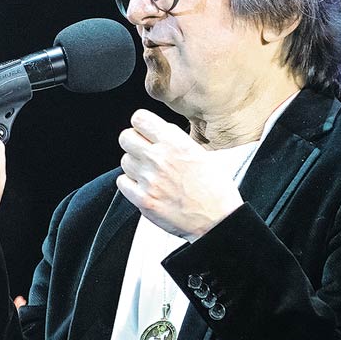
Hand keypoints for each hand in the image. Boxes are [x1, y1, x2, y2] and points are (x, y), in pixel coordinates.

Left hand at [116, 111, 242, 239]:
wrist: (218, 220)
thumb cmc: (215, 189)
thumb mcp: (201, 153)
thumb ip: (176, 140)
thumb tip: (158, 132)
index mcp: (176, 143)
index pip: (139, 118)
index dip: (141, 125)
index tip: (145, 131)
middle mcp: (160, 158)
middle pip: (125, 137)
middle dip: (134, 143)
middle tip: (144, 152)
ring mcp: (149, 180)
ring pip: (124, 161)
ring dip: (134, 165)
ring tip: (150, 173)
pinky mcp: (143, 200)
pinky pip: (122, 182)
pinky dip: (131, 184)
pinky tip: (145, 187)